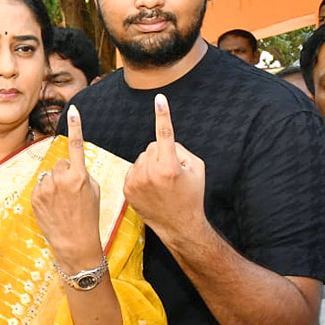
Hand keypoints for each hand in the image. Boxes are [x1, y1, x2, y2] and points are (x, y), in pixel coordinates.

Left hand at [32, 107, 102, 271]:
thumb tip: (71, 165)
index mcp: (80, 176)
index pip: (76, 145)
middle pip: (60, 163)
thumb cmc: (88, 216)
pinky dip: (45, 193)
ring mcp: (46, 188)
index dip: (76, 126)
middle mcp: (61, 179)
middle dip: (65, 172)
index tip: (74, 109)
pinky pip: (40, 186)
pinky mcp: (35, 197)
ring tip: (62, 201)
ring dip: (54, 183)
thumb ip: (82, 173)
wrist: (75, 243)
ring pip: (49, 174)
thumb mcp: (93, 191)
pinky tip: (53, 206)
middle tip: (71, 192)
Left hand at [123, 94, 206, 240]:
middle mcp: (150, 173)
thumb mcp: (197, 169)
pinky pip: (133, 169)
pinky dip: (141, 173)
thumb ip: (180, 149)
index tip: (159, 99)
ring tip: (160, 183)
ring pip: (141, 158)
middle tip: (171, 173)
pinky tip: (150, 188)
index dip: (163, 115)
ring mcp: (136, 181)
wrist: (179, 225)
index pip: (165, 134)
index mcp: (170, 167)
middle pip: (152, 147)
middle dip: (161, 154)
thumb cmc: (191, 195)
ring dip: (150, 164)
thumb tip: (164, 141)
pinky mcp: (127, 189)